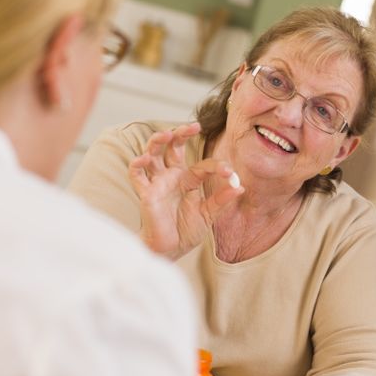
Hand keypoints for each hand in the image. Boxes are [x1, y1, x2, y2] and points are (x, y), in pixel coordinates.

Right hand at [128, 122, 243, 258]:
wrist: (171, 249)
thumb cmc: (187, 231)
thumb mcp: (209, 215)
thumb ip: (222, 200)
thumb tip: (240, 186)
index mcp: (188, 180)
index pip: (202, 165)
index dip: (216, 166)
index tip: (229, 172)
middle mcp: (172, 177)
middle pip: (172, 148)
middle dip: (180, 134)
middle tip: (193, 126)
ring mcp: (158, 183)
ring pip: (152, 154)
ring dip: (157, 142)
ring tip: (166, 134)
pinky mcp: (146, 194)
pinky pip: (136, 175)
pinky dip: (137, 165)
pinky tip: (144, 159)